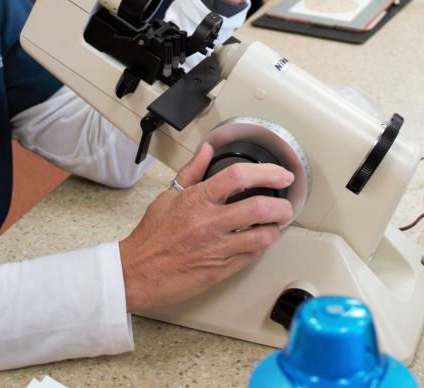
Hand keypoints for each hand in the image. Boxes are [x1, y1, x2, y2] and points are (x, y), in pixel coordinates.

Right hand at [119, 143, 294, 312]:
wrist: (136, 272)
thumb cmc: (151, 236)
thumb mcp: (168, 196)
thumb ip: (192, 171)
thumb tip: (207, 150)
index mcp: (198, 200)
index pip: (239, 177)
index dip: (267, 172)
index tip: (281, 174)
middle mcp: (210, 223)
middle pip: (259, 207)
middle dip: (282, 204)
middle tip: (286, 203)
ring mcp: (217, 249)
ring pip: (262, 236)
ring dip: (275, 228)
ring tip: (275, 223)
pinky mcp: (221, 270)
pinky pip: (252, 257)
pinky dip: (261, 247)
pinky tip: (259, 240)